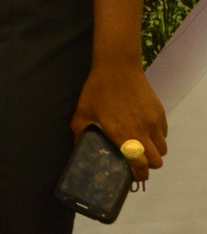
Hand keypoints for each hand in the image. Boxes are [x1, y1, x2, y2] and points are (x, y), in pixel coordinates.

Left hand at [72, 58, 167, 181]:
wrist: (118, 67)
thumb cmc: (98, 90)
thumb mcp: (82, 111)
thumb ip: (79, 130)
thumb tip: (78, 144)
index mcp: (123, 134)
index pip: (139, 164)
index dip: (139, 174)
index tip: (134, 176)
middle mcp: (142, 131)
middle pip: (157, 160)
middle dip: (148, 165)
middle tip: (137, 161)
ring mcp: (154, 122)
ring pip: (163, 148)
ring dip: (154, 151)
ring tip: (141, 145)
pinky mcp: (160, 113)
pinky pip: (164, 133)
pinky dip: (157, 137)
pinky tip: (145, 129)